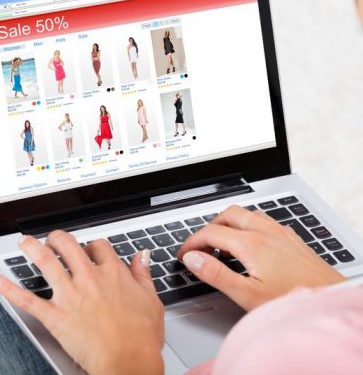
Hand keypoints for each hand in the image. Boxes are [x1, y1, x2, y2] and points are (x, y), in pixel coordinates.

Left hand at [0, 232, 163, 374]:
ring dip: (32, 249)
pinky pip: (27, 299)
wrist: (129, 363)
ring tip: (24, 242)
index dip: (92, 245)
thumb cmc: (141, 337)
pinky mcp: (55, 316)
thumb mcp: (151, 300)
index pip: (98, 246)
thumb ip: (143, 274)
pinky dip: (9, 289)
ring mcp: (70, 295)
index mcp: (112, 273)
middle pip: (68, 245)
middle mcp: (89, 278)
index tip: (90, 249)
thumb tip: (141, 255)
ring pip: (46, 262)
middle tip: (53, 238)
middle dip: (58, 238)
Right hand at [178, 205, 344, 310]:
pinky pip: (262, 219)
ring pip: (245, 213)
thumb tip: (193, 259)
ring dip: (227, 223)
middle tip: (200, 247)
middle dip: (208, 227)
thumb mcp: (247, 294)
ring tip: (221, 243)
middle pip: (227, 214)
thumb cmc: (293, 301)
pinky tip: (249, 241)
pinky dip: (246, 224)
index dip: (192, 242)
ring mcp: (280, 232)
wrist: (330, 299)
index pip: (210, 232)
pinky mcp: (290, 237)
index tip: (184, 254)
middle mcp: (265, 231)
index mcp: (251, 244)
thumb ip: (216, 274)